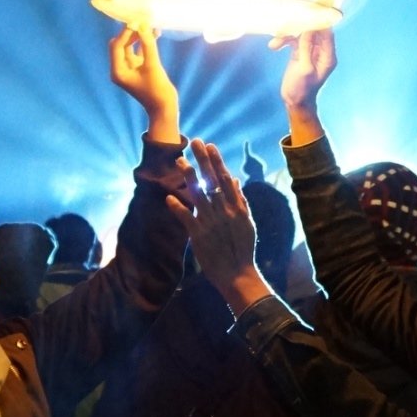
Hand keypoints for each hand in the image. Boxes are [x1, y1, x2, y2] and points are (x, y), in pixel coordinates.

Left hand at [110, 26, 180, 140]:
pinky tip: (155, 34)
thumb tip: (143, 26)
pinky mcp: (138, 68)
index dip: (126, 32)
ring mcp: (129, 68)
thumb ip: (148, 45)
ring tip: (151, 26)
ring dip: (139, 36)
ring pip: (130, 46)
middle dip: (131, 33)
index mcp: (118, 71)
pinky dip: (145, 43)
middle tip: (143, 21)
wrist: (164, 108)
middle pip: (121, 44)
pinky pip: (138, 51)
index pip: (117, 46)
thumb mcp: (153, 66)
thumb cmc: (157, 90)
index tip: (137, 21)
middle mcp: (120, 69)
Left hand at [164, 139, 270, 311]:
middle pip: (211, 180)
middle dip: (203, 160)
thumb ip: (240, 200)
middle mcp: (224, 211)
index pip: (224, 178)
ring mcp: (211, 222)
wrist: (237, 273)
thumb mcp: (246, 222)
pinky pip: (187, 218)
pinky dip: (178, 207)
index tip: (209, 145)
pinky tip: (169, 197)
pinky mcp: (199, 236)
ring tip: (179, 160)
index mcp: (236, 207)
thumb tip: (234, 180)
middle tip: (195, 142)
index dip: (216, 161)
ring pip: (198, 194)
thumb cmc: (243, 248)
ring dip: (188, 177)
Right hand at [269, 30, 335, 145]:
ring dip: (287, 35)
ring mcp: (310, 50)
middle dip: (298, 27)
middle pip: (312, 30)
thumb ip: (307, 48)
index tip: (305, 13)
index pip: (326, 32)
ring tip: (274, 43)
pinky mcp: (300, 51)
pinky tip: (274, 46)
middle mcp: (321, 51)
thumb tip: (308, 29)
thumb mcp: (304, 68)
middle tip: (284, 25)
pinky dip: (284, 40)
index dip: (317, 21)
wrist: (295, 102)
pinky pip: (293, 40)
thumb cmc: (302, 89)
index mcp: (328, 55)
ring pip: (300, 34)